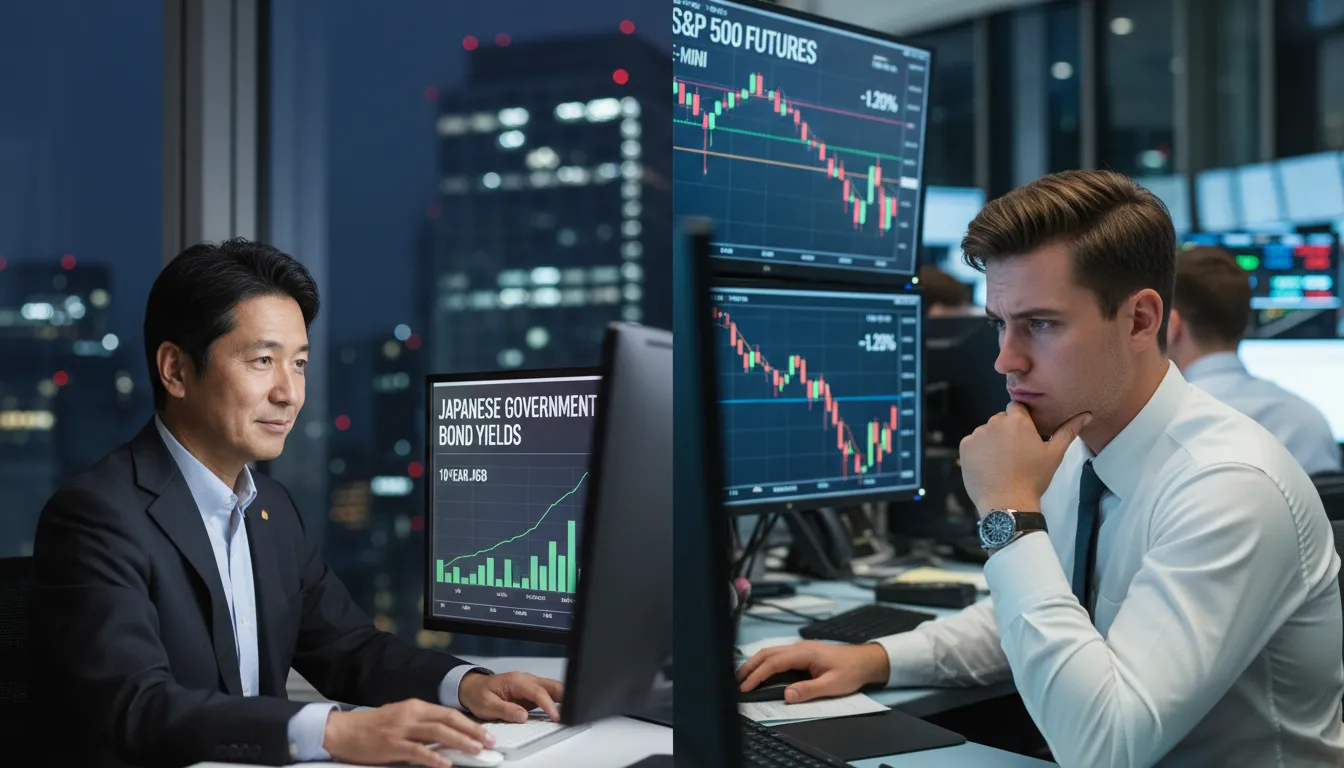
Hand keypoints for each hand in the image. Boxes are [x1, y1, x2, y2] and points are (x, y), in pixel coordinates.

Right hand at [322, 699, 493, 767]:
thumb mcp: (401, 718)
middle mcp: (411, 715)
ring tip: (475, 750)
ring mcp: (402, 729)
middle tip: (488, 741)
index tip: (484, 732)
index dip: (469, 723)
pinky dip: (433, 757)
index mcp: (415, 707)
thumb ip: (422, 724)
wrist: (343, 731)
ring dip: (460, 741)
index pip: (449, 713)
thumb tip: (446, 733)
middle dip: (472, 731)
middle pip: (448, 720)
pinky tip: (445, 763)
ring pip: (438, 733)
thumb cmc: (372, 727)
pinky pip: (417, 751)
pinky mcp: (392, 745)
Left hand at [458, 670, 562, 722]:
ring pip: (552, 688)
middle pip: (551, 685)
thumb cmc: (478, 694)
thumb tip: (523, 716)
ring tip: (568, 713)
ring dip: (562, 699)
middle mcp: (526, 680)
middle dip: (564, 697)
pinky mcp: (531, 692)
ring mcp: (530, 685)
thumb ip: (506, 710)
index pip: (538, 691)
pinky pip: (547, 694)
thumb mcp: (487, 705)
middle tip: (571, 712)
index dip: (549, 704)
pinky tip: (560, 711)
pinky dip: (556, 701)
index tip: (556, 716)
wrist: (472, 688)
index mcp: (516, 681)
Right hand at [736, 641, 888, 703]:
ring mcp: (799, 649)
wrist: (864, 661)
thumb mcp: (832, 685)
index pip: (773, 663)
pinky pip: (778, 656)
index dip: (757, 675)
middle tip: (736, 681)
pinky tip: (761, 672)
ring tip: (743, 677)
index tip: (746, 687)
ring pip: (771, 653)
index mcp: (804, 653)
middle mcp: (799, 647)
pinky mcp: (801, 653)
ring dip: (755, 664)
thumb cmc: (850, 671)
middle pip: (767, 654)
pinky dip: (765, 663)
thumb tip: (787, 695)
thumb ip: (808, 690)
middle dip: (749, 667)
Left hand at [959, 402, 1090, 516]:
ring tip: (1002, 463)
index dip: (1021, 420)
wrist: (1007, 503)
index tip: (1024, 435)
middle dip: (1007, 432)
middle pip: (1001, 420)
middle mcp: (995, 423)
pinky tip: (988, 466)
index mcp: (1018, 421)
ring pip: (986, 432)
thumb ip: (1068, 430)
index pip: (1017, 407)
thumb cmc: (1033, 479)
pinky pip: (973, 443)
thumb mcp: (1054, 454)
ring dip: (992, 442)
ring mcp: (977, 434)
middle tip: (1015, 453)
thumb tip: (1086, 414)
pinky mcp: (965, 447)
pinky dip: (979, 452)